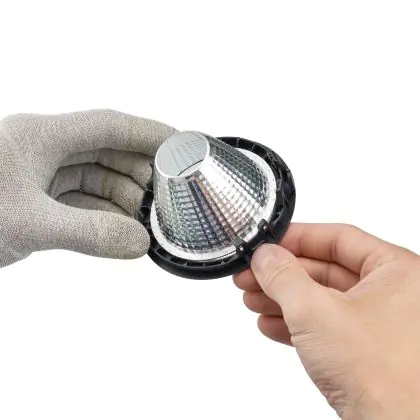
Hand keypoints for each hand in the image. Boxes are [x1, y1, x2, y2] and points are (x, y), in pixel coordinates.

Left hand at [0, 109, 175, 267]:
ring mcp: (39, 176)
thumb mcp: (29, 223)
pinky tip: (121, 230)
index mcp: (40, 136)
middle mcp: (42, 150)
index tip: (178, 146)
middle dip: (138, 174)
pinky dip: (103, 215)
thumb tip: (138, 241)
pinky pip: (81, 202)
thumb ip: (89, 233)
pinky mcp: (36, 201)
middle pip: (106, 152)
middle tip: (164, 196)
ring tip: (147, 219)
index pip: (108, 126)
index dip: (147, 133)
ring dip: (123, 199)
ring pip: (95, 180)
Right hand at [233, 223, 419, 418]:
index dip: (297, 238)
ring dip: (284, 299)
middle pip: (325, 269)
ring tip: (254, 300)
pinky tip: (271, 325)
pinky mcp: (366, 349)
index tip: (268, 243)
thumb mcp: (315, 312)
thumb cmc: (382, 376)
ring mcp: (379, 323)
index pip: (337, 238)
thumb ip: (284, 277)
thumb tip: (265, 256)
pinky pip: (326, 325)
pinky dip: (296, 324)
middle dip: (283, 274)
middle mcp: (393, 293)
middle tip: (252, 275)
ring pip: (322, 298)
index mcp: (395, 270)